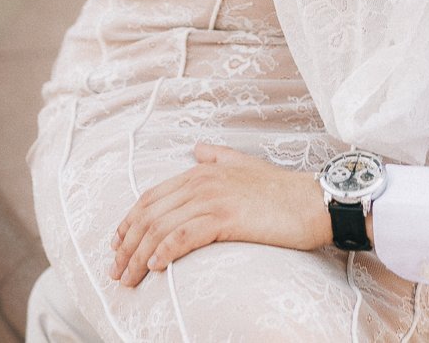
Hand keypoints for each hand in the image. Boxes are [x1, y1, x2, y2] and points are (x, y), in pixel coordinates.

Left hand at [110, 143, 328, 286]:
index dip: (129, 222)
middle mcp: (203, 180)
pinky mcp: (226, 218)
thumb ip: (218, 156)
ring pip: (161, 228)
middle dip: (126, 245)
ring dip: (139, 257)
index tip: (116, 246)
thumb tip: (198, 148)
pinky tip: (157, 268)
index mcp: (203, 170)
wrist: (311, 201)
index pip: (151, 197)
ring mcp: (214, 198)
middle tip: (116, 272)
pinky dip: (164, 252)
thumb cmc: (280, 191)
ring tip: (129, 280)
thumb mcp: (245, 164)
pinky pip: (184, 237)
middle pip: (150, 214)